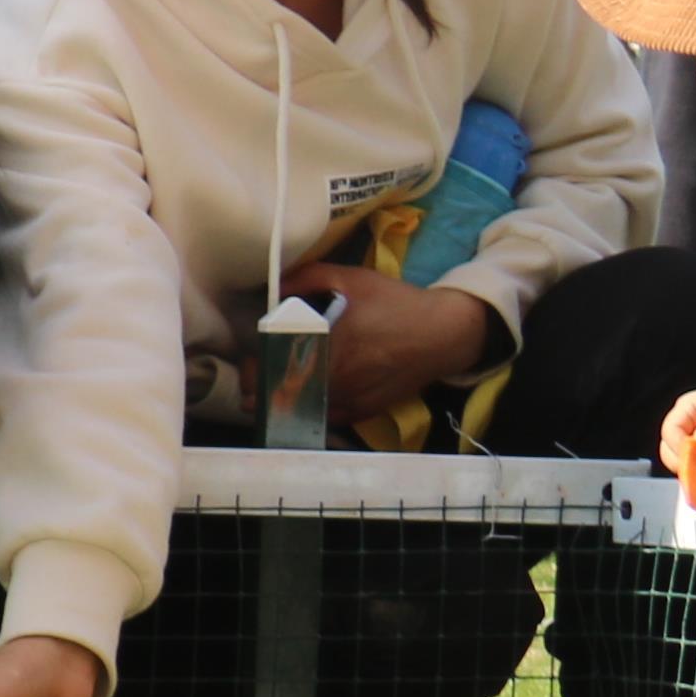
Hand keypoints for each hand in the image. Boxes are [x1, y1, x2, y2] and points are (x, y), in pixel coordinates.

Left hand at [275, 258, 498, 425]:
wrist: (444, 333)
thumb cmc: (396, 303)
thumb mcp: (351, 278)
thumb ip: (307, 278)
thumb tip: (272, 288)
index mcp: (328, 346)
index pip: (274, 367)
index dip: (254, 368)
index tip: (251, 360)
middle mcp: (336, 379)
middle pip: (281, 394)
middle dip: (261, 387)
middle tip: (256, 375)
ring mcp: (349, 400)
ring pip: (300, 411)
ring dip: (281, 401)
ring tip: (274, 387)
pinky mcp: (362, 412)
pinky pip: (324, 418)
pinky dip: (310, 411)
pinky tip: (305, 397)